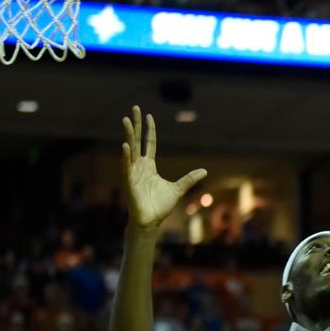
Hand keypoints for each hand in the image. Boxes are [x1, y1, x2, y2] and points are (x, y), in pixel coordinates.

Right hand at [121, 106, 207, 229]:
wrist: (150, 221)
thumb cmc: (160, 206)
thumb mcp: (178, 188)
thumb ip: (189, 179)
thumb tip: (204, 171)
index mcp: (149, 166)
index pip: (148, 143)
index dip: (149, 130)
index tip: (149, 116)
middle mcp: (139, 166)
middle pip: (137, 141)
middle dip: (136, 125)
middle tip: (135, 108)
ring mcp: (133, 173)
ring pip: (130, 150)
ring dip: (128, 135)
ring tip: (126, 120)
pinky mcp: (129, 182)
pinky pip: (126, 167)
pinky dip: (126, 157)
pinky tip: (125, 146)